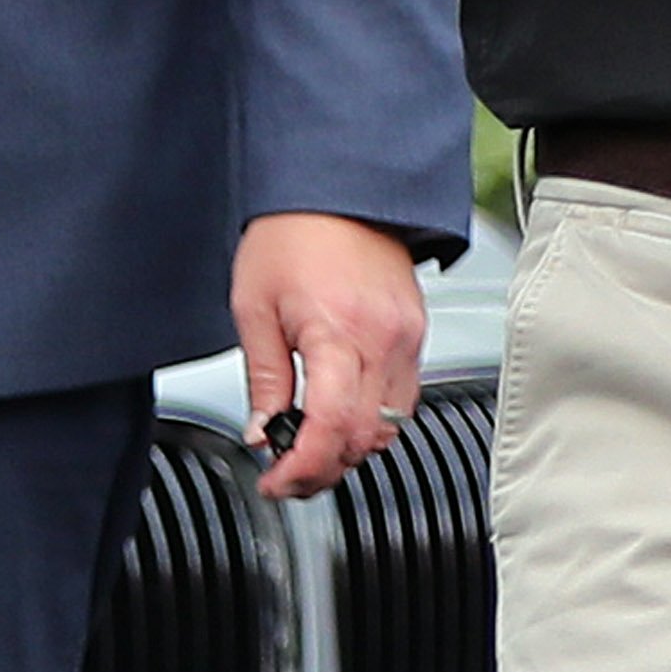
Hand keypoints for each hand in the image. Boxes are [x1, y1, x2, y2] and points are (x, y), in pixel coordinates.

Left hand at [231, 213, 426, 501]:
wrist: (340, 190)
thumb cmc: (294, 235)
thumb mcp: (254, 309)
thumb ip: (264, 378)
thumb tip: (265, 430)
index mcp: (339, 333)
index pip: (330, 428)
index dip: (302, 469)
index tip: (276, 481)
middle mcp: (385, 338)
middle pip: (365, 436)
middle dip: (324, 469)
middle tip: (287, 476)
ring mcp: (407, 335)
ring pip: (392, 423)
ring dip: (352, 447)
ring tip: (313, 449)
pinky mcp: (415, 329)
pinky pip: (403, 394)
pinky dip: (373, 417)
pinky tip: (341, 414)